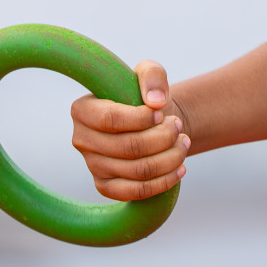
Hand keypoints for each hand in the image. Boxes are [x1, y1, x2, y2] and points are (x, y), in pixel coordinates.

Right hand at [70, 59, 189, 201]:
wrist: (151, 121)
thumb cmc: (144, 95)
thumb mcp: (149, 73)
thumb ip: (153, 77)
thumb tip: (155, 101)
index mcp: (83, 110)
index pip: (110, 119)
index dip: (141, 119)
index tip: (162, 113)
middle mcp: (82, 140)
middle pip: (127, 147)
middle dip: (162, 137)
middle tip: (178, 126)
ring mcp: (92, 166)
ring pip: (136, 171)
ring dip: (169, 158)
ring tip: (184, 143)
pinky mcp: (106, 187)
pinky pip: (136, 192)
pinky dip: (164, 182)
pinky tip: (180, 168)